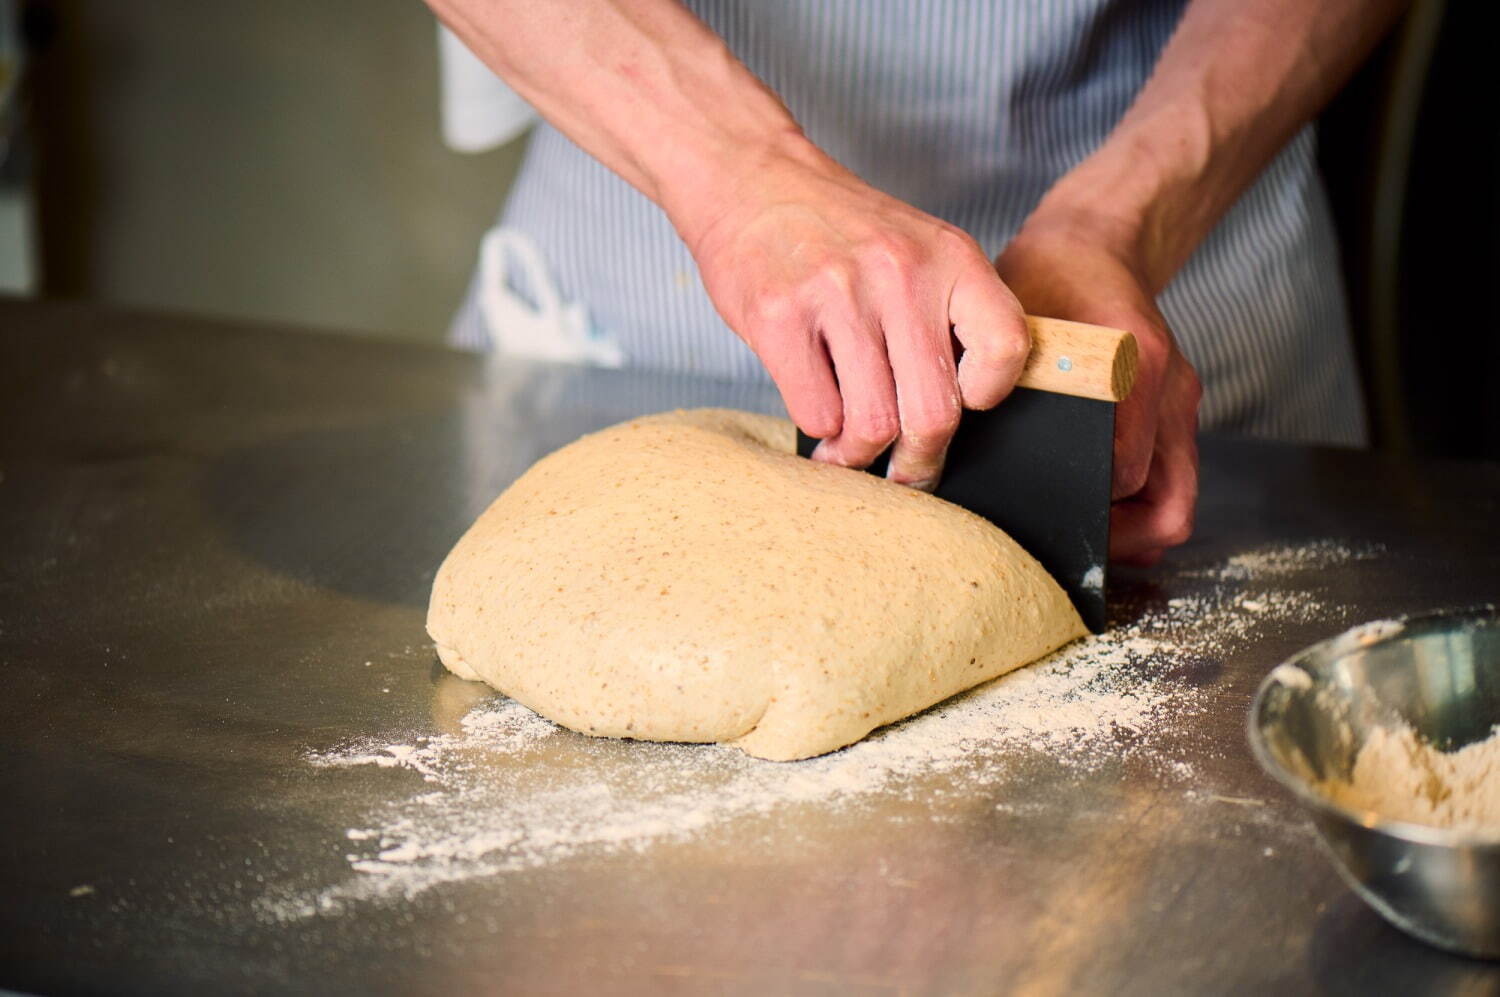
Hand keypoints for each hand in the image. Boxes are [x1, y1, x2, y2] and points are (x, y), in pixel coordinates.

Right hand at [680, 144, 1030, 488]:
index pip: (1005, 347)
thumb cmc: (836, 229)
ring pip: (872, 424)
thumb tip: (962, 411)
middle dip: (919, 461)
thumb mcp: (915, 247)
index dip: (989, 395)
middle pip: (933, 411)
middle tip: (905, 473)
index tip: (964, 407)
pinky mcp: (780, 316)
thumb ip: (946, 313)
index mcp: (949, 257)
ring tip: (848, 452)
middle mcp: (900, 273)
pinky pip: (816, 412)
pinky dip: (819, 431)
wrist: (751, 177)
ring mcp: (838, 294)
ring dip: (859, 455)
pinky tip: (816, 419)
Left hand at [994, 220, 1201, 564]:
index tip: (1040, 521)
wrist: (1094, 240)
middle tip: (1064, 545)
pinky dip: (1142, 502)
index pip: (1123, 477)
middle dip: (1122, 541)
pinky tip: (1095, 507)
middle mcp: (1168, 389)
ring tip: (1076, 532)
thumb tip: (955, 450)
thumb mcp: (1010, 326)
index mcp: (1132, 366)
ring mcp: (1179, 400)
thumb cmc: (1046, 278)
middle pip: (1169, 508)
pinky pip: (1173, 475)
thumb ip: (997, 380)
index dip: (1085, 511)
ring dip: (1135, 528)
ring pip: (1178, 500)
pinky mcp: (1176, 406)